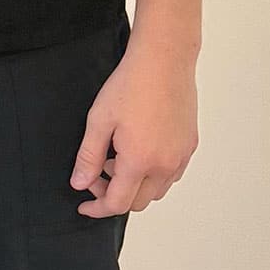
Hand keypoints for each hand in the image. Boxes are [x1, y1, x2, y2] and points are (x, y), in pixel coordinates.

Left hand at [69, 34, 198, 216]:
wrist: (164, 61)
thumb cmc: (130, 85)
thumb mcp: (99, 120)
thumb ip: (89, 156)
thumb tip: (80, 183)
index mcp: (140, 161)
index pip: (118, 204)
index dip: (97, 209)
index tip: (83, 205)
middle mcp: (165, 165)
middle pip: (138, 202)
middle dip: (114, 195)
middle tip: (97, 172)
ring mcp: (181, 157)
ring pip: (156, 190)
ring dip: (134, 184)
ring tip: (116, 155)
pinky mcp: (190, 146)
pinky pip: (171, 174)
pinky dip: (152, 173)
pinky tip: (138, 149)